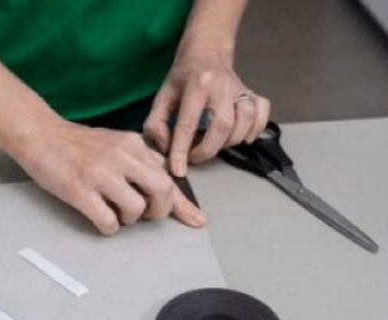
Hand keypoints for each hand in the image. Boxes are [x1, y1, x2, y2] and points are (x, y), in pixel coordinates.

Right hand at [17, 119, 205, 234]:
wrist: (40, 135)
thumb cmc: (75, 144)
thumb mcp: (115, 142)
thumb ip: (139, 159)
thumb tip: (162, 179)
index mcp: (133, 144)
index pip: (167, 175)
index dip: (184, 204)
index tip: (197, 220)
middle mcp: (122, 156)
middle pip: (162, 191)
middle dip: (159, 211)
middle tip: (145, 215)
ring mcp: (101, 173)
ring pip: (136, 209)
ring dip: (129, 219)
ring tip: (114, 212)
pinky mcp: (81, 190)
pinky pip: (109, 222)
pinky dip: (108, 227)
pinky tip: (99, 218)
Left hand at [144, 50, 270, 175]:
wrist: (205, 52)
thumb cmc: (182, 79)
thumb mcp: (161, 98)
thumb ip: (155, 125)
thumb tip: (166, 148)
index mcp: (195, 85)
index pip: (188, 124)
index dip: (181, 150)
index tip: (178, 169)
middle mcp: (221, 86)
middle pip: (222, 126)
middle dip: (207, 149)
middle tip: (194, 156)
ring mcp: (240, 89)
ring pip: (244, 123)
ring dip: (228, 142)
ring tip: (213, 144)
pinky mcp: (253, 94)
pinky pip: (261, 115)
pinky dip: (254, 131)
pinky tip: (241, 137)